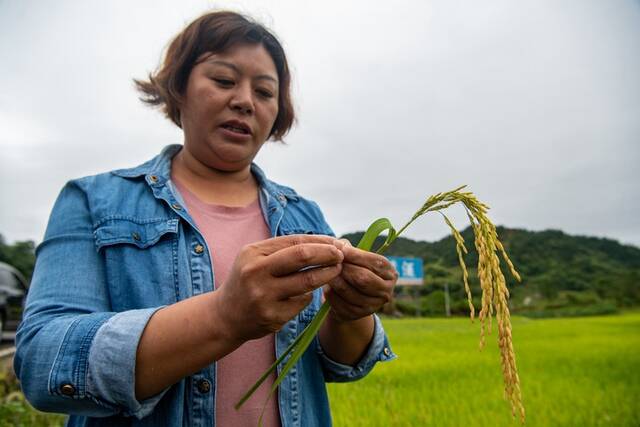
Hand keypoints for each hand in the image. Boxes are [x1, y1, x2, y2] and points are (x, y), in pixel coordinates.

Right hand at [215, 234, 343, 342]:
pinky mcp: (272, 317)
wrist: (225, 316)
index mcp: (253, 253)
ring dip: (327, 275)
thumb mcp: (256, 258)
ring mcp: (264, 297)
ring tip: (335, 271)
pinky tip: (306, 293)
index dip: (320, 241)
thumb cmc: (248, 281)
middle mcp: (256, 273)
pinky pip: (302, 302)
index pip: (295, 241)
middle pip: (303, 257)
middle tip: (342, 255)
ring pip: (307, 282)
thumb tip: (326, 242)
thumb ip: (285, 249)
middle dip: (328, 254)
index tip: (336, 243)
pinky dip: (309, 296)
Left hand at [324, 239, 397, 321]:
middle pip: (363, 279)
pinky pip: (340, 303)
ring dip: (335, 281)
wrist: (350, 295)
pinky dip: (331, 293)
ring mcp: (373, 306)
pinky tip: (328, 287)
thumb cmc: (354, 268)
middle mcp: (386, 291)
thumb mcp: (356, 257)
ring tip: (328, 273)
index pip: (374, 263)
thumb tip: (338, 245)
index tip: (341, 250)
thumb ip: (349, 249)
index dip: (356, 255)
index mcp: (390, 272)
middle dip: (345, 269)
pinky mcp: (358, 315)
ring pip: (349, 292)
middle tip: (332, 262)